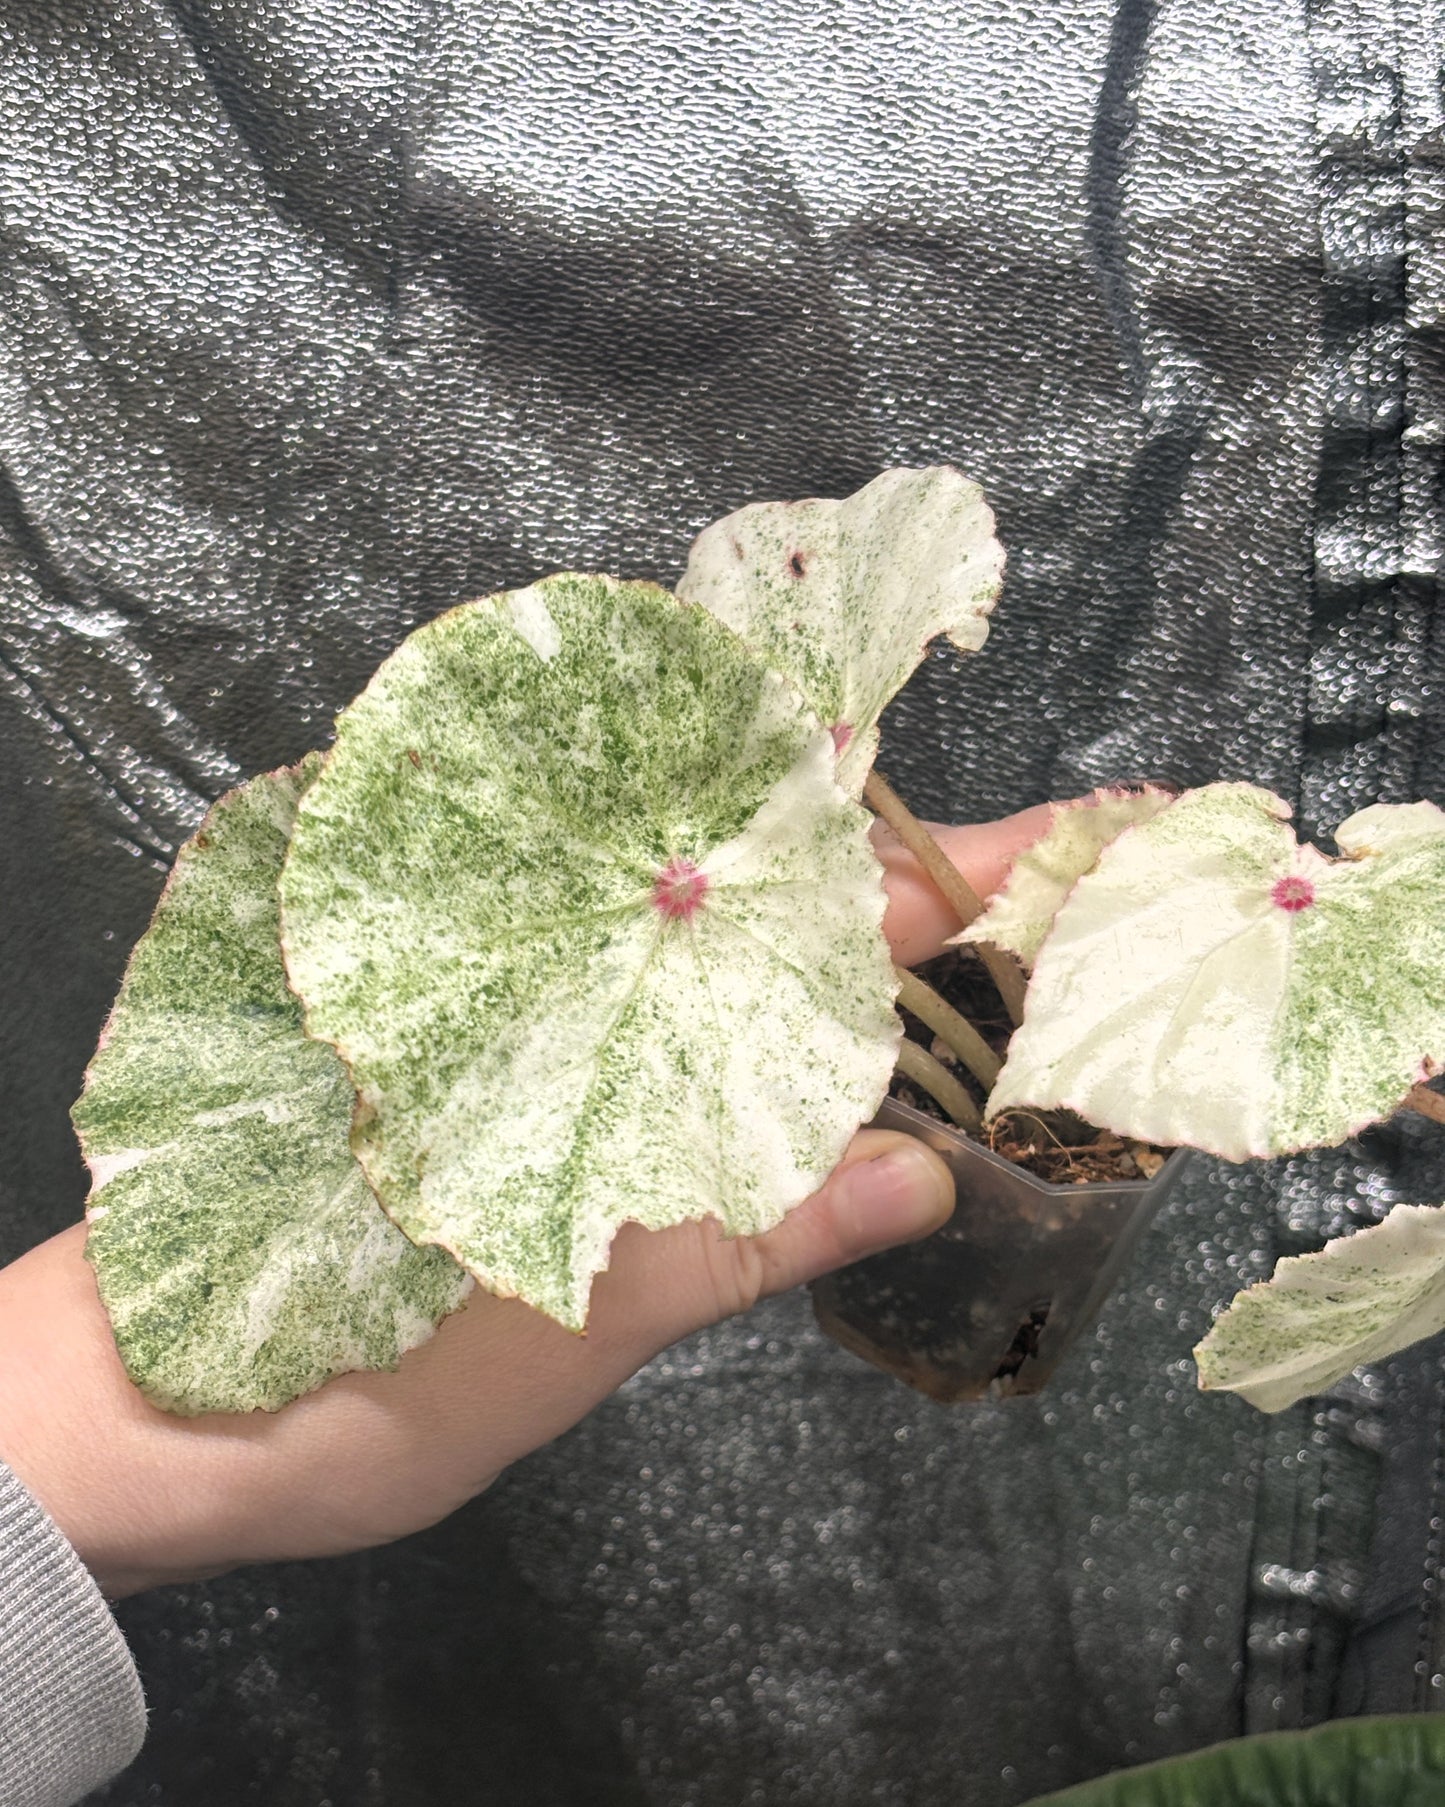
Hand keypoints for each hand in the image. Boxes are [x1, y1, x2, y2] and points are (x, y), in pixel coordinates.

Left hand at [0, 805, 1049, 1598]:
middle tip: (1069, 908)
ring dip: (860, 968)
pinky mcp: (522, 1106)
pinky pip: (682, 1052)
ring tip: (995, 973)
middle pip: (780, 909)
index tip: (1089, 831)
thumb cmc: (349, 1355)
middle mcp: (573, 997)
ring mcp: (548, 1045)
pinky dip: (776, 1052)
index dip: (957, 863)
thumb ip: (746, 1227)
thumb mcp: (568, 1317)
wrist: (155, 1410)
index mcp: (598, 1015)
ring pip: (733, 972)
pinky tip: (845, 1070)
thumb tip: (921, 1172)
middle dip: (931, 897)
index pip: (807, 902)